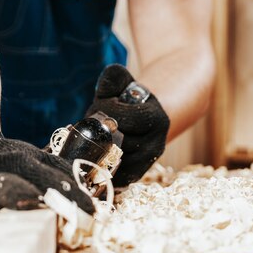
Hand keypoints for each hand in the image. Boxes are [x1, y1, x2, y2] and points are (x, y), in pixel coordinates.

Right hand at [0, 121, 93, 235]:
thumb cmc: (6, 162)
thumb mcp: (33, 158)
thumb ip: (59, 174)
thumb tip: (88, 200)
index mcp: (18, 160)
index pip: (48, 177)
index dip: (70, 195)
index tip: (90, 212)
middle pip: (8, 188)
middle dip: (23, 201)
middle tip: (41, 218)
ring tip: (8, 245)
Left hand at [86, 65, 169, 186]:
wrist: (142, 121)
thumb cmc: (127, 100)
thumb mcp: (123, 84)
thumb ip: (114, 78)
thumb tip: (107, 82)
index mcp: (157, 120)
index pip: (124, 118)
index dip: (106, 109)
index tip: (102, 103)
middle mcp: (157, 145)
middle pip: (117, 141)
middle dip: (100, 129)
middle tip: (96, 121)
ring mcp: (146, 163)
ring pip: (113, 159)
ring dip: (98, 146)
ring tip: (98, 133)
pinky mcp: (135, 175)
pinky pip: (113, 174)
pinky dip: (101, 164)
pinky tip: (95, 151)